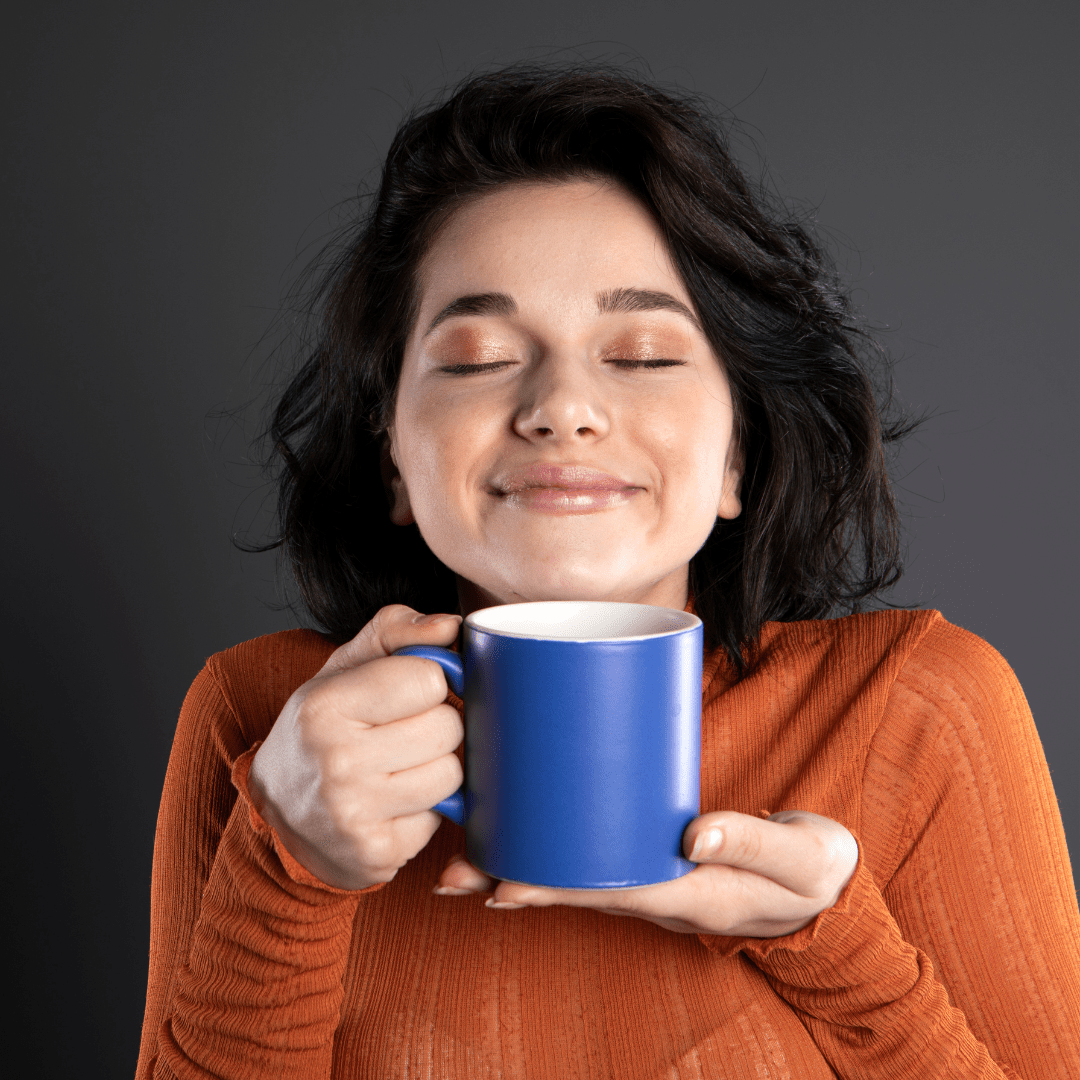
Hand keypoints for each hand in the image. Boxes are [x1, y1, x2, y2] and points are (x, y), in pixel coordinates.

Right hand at [248, 605, 463, 889]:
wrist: (276, 812)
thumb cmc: (322, 727)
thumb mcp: (344, 667)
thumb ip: (397, 630)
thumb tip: (452, 626)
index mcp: (325, 705)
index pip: (430, 679)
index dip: (427, 682)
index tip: (406, 693)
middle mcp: (336, 761)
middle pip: (448, 728)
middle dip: (436, 725)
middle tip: (401, 733)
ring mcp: (355, 814)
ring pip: (452, 774)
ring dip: (435, 768)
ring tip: (397, 767)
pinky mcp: (377, 853)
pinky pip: (440, 818)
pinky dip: (424, 810)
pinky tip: (391, 804)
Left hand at [435, 810, 858, 936]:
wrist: (824, 881)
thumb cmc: (812, 870)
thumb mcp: (803, 859)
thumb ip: (756, 843)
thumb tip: (695, 835)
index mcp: (692, 895)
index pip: (611, 891)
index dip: (554, 887)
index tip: (501, 884)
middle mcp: (661, 892)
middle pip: (577, 887)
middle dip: (516, 880)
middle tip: (453, 874)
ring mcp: (654, 876)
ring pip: (579, 874)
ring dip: (523, 866)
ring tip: (464, 858)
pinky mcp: (654, 853)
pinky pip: (596, 855)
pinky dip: (555, 846)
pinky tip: (523, 831)